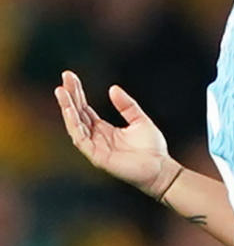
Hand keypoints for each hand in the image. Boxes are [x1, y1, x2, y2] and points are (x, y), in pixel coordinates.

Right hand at [54, 71, 180, 198]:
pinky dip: (74, 124)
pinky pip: (80, 139)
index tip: (71, 76)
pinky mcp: (96, 156)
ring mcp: (94, 147)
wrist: (160, 168)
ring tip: (62, 91)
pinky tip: (70, 110)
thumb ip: (127, 106)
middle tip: (65, 77)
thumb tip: (112, 88)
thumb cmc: (152, 148)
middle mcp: (96, 137)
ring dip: (67, 108)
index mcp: (104, 129)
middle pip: (78, 113)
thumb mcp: (140, 120)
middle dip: (70, 96)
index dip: (78, 93)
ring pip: (75, 125)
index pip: (85, 108)